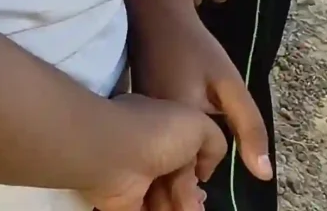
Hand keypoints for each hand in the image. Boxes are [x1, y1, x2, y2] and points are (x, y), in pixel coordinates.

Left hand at [84, 96, 223, 210]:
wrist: (113, 155)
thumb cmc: (156, 134)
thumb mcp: (198, 124)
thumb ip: (213, 141)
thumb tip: (204, 168)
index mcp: (155, 127)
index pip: (181, 152)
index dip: (196, 169)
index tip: (202, 179)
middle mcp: (141, 151)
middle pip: (173, 179)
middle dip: (189, 194)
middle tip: (196, 203)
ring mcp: (130, 177)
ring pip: (163, 198)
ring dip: (181, 206)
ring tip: (188, 210)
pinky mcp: (122, 201)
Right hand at [129, 0, 270, 189]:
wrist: (154, 13)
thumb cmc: (196, 47)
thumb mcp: (232, 86)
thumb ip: (250, 130)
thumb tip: (263, 173)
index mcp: (178, 122)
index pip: (190, 171)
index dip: (202, 182)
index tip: (208, 194)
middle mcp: (153, 125)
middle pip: (164, 171)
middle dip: (178, 189)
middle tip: (195, 200)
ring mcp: (141, 117)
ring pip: (152, 159)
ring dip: (165, 175)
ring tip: (183, 189)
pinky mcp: (136, 109)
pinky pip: (146, 143)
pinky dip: (156, 157)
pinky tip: (168, 160)